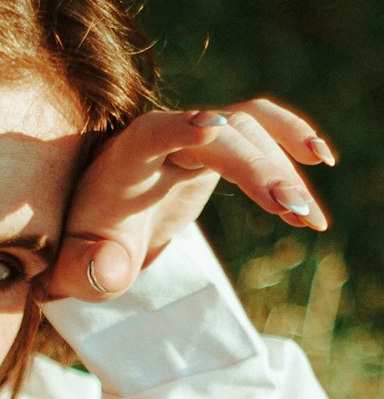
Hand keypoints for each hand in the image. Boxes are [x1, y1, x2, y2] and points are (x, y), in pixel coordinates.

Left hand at [38, 99, 335, 302]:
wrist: (95, 232)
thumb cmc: (86, 248)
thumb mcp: (75, 268)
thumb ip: (86, 269)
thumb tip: (110, 269)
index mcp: (125, 161)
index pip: (150, 134)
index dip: (179, 130)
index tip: (209, 128)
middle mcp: (162, 138)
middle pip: (218, 136)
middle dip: (258, 168)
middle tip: (295, 212)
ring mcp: (193, 140)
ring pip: (248, 132)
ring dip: (284, 169)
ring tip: (311, 221)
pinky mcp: (216, 150)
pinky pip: (258, 129)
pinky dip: (290, 138)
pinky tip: (323, 161)